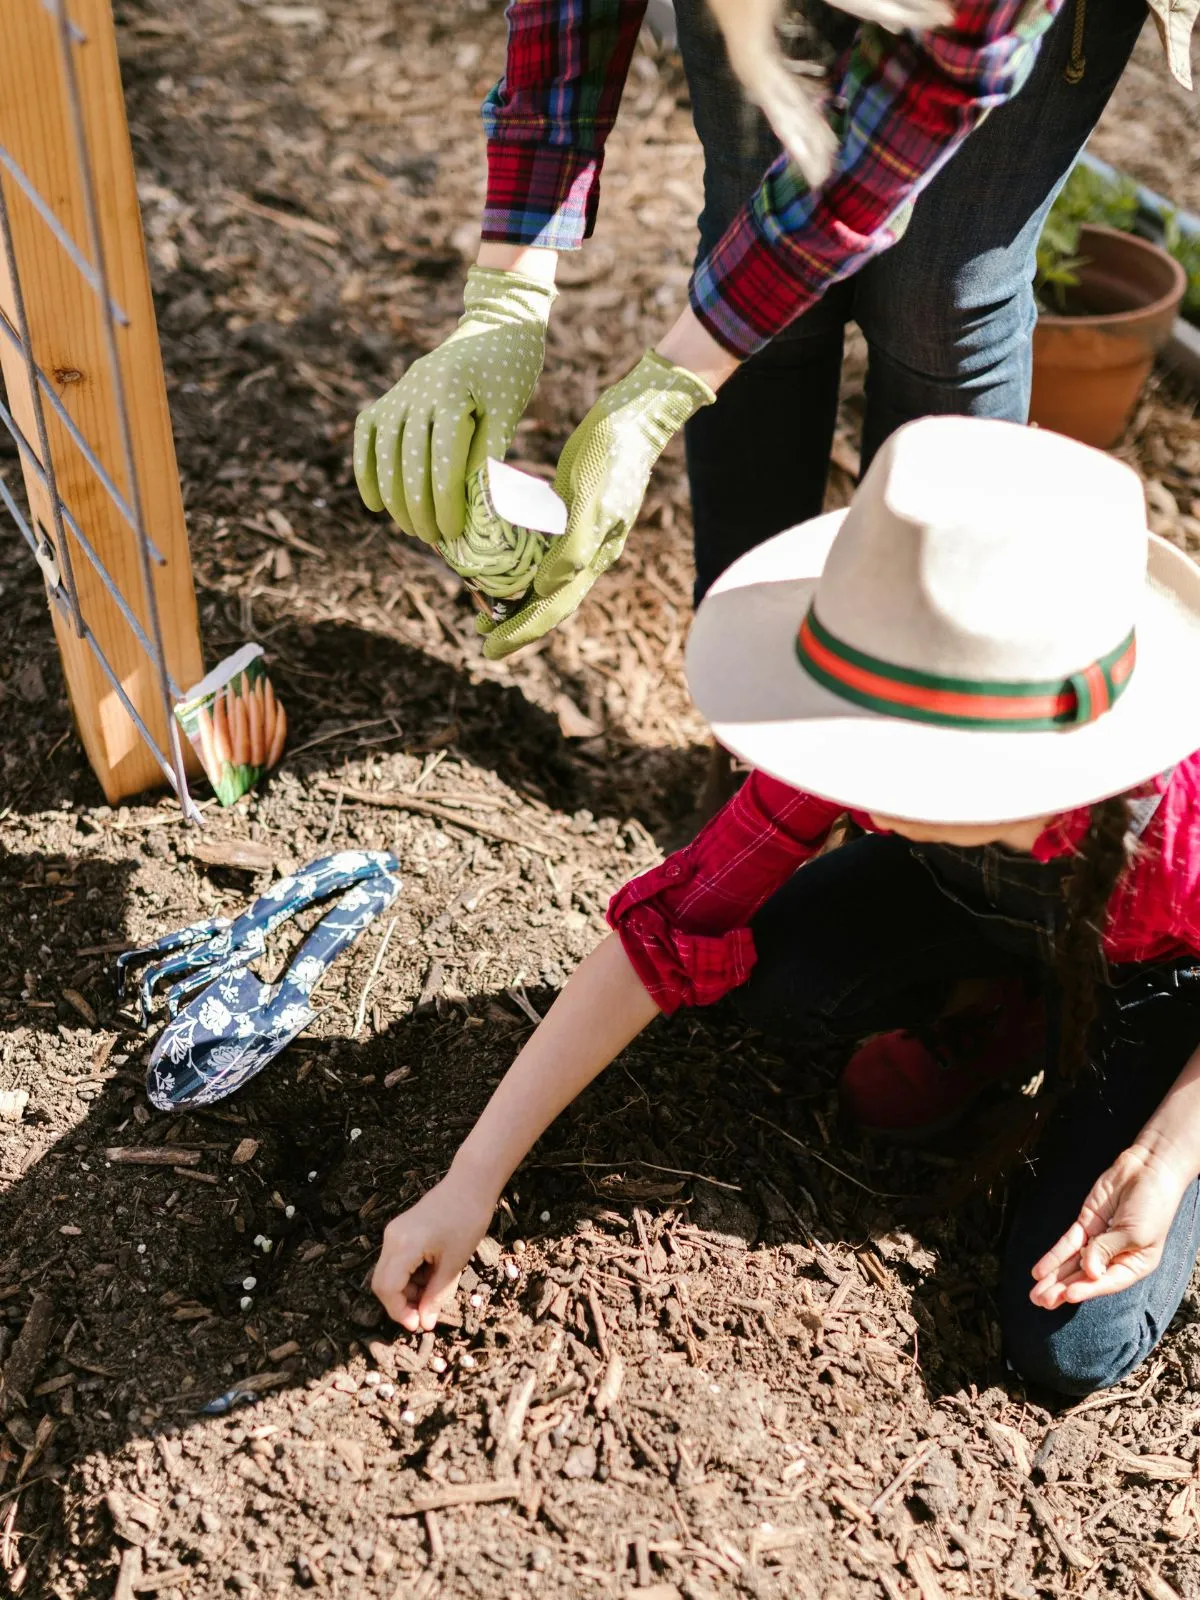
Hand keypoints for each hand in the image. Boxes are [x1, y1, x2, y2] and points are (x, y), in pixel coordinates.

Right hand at [353, 267, 555, 544]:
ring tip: (411, 530)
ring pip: (385, 455)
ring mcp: (397, 393)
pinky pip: (366, 436)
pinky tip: (375, 505)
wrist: (494, 326)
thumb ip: (490, 455)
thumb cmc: (509, 373)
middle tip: (433, 541)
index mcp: (449, 395)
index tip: (453, 534)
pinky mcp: (387, 397)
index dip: (446, 504)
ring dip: (394, 498)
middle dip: (419, 509)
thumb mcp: (507, 412)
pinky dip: (366, 471)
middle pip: (409, 464)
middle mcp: (415, 391)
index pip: (442, 463)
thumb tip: (481, 509)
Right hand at [371, 1175, 495, 1331]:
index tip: (419, 1324)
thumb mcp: (454, 1263)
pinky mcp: (401, 1230)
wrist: (471, 1183)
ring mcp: (394, 1232)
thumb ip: (436, 1295)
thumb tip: (425, 1323)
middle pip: (382, 1283)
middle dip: (401, 1303)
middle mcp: (391, 1238)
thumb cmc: (467, 1221)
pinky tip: (432, 1274)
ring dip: (407, 1289)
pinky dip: (410, 1275)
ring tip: (435, 1290)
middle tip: (426, 1313)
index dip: (399, 1312)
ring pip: (389, 1273)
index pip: (387, 1289)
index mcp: (403, 1246)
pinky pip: (397, 1260)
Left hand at [478, 349, 714, 657]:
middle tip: (482, 637)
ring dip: (517, 598)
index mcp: (594, 556)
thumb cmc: (613, 452)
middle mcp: (588, 553)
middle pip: (548, 601)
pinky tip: (504, 560)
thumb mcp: (590, 497)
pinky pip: (544, 550)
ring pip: (546, 580)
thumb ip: (573, 546)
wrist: (636, 414)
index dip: (520, 632)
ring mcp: (582, 534)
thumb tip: (545, 589)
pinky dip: (522, 564)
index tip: (489, 650)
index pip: (553, 607)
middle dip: (515, 623)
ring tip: (487, 608)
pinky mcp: (573, 513)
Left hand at [1029, 1141, 1191, 1308]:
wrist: (1148, 1170)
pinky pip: (1068, 1244)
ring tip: (1035, 1294)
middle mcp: (1115, 1257)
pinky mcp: (1086, 1224)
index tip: (1068, 1296)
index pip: (1108, 1282)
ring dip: (1054, 1278)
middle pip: (1085, 1277)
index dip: (1087, 1289)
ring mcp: (1098, 1240)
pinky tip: (1039, 1271)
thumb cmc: (1152, 1205)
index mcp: (1135, 1265)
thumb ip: (1108, 1250)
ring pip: (1073, 1264)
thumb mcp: (1135, 1233)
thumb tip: (1088, 1271)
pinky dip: (1053, 1256)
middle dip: (1062, 1289)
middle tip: (1041, 1302)